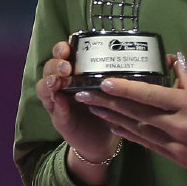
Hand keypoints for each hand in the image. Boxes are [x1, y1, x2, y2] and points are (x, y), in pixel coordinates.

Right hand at [34, 41, 123, 165]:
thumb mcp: (112, 91)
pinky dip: (55, 104)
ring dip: (49, 82)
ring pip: (44, 87)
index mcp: (74, 73)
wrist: (104, 140)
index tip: (69, 45)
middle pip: (49, 68)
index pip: (62, 55)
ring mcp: (57, 102)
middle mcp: (62, 85)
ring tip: (57, 81)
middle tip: (66, 66)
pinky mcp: (59, 119)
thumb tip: (142, 58)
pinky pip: (53, 109)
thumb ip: (116, 76)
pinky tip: (60, 100)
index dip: (62, 48)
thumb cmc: (108, 110)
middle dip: (55, 63)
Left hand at [73, 54, 186, 185]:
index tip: (102, 81)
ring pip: (138, 130)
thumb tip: (172, 59)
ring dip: (113, 118)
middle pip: (137, 112)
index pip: (150, 95)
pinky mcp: (179, 160)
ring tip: (91, 108)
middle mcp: (180, 126)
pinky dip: (130, 134)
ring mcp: (178, 146)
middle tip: (83, 93)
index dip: (124, 88)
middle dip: (108, 102)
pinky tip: (115, 127)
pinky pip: (149, 145)